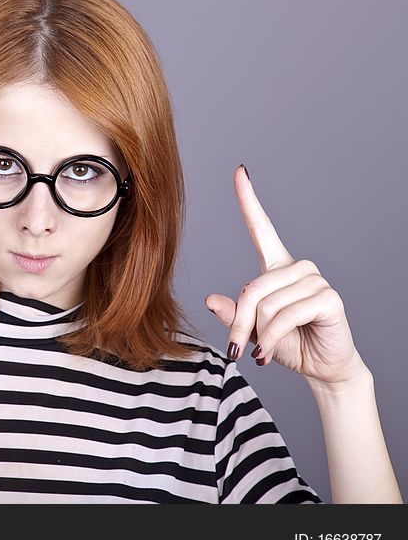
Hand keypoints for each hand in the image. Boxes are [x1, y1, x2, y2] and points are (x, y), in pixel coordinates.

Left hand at [204, 165, 365, 385]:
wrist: (321, 367)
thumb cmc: (287, 344)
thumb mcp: (251, 330)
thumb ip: (232, 315)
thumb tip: (210, 300)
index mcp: (276, 266)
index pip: (261, 227)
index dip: (249, 200)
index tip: (239, 172)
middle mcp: (297, 267)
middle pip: (252, 288)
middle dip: (239, 324)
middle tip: (236, 350)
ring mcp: (315, 280)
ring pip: (266, 305)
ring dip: (258, 335)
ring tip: (262, 350)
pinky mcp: (329, 298)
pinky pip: (285, 316)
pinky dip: (272, 339)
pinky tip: (271, 352)